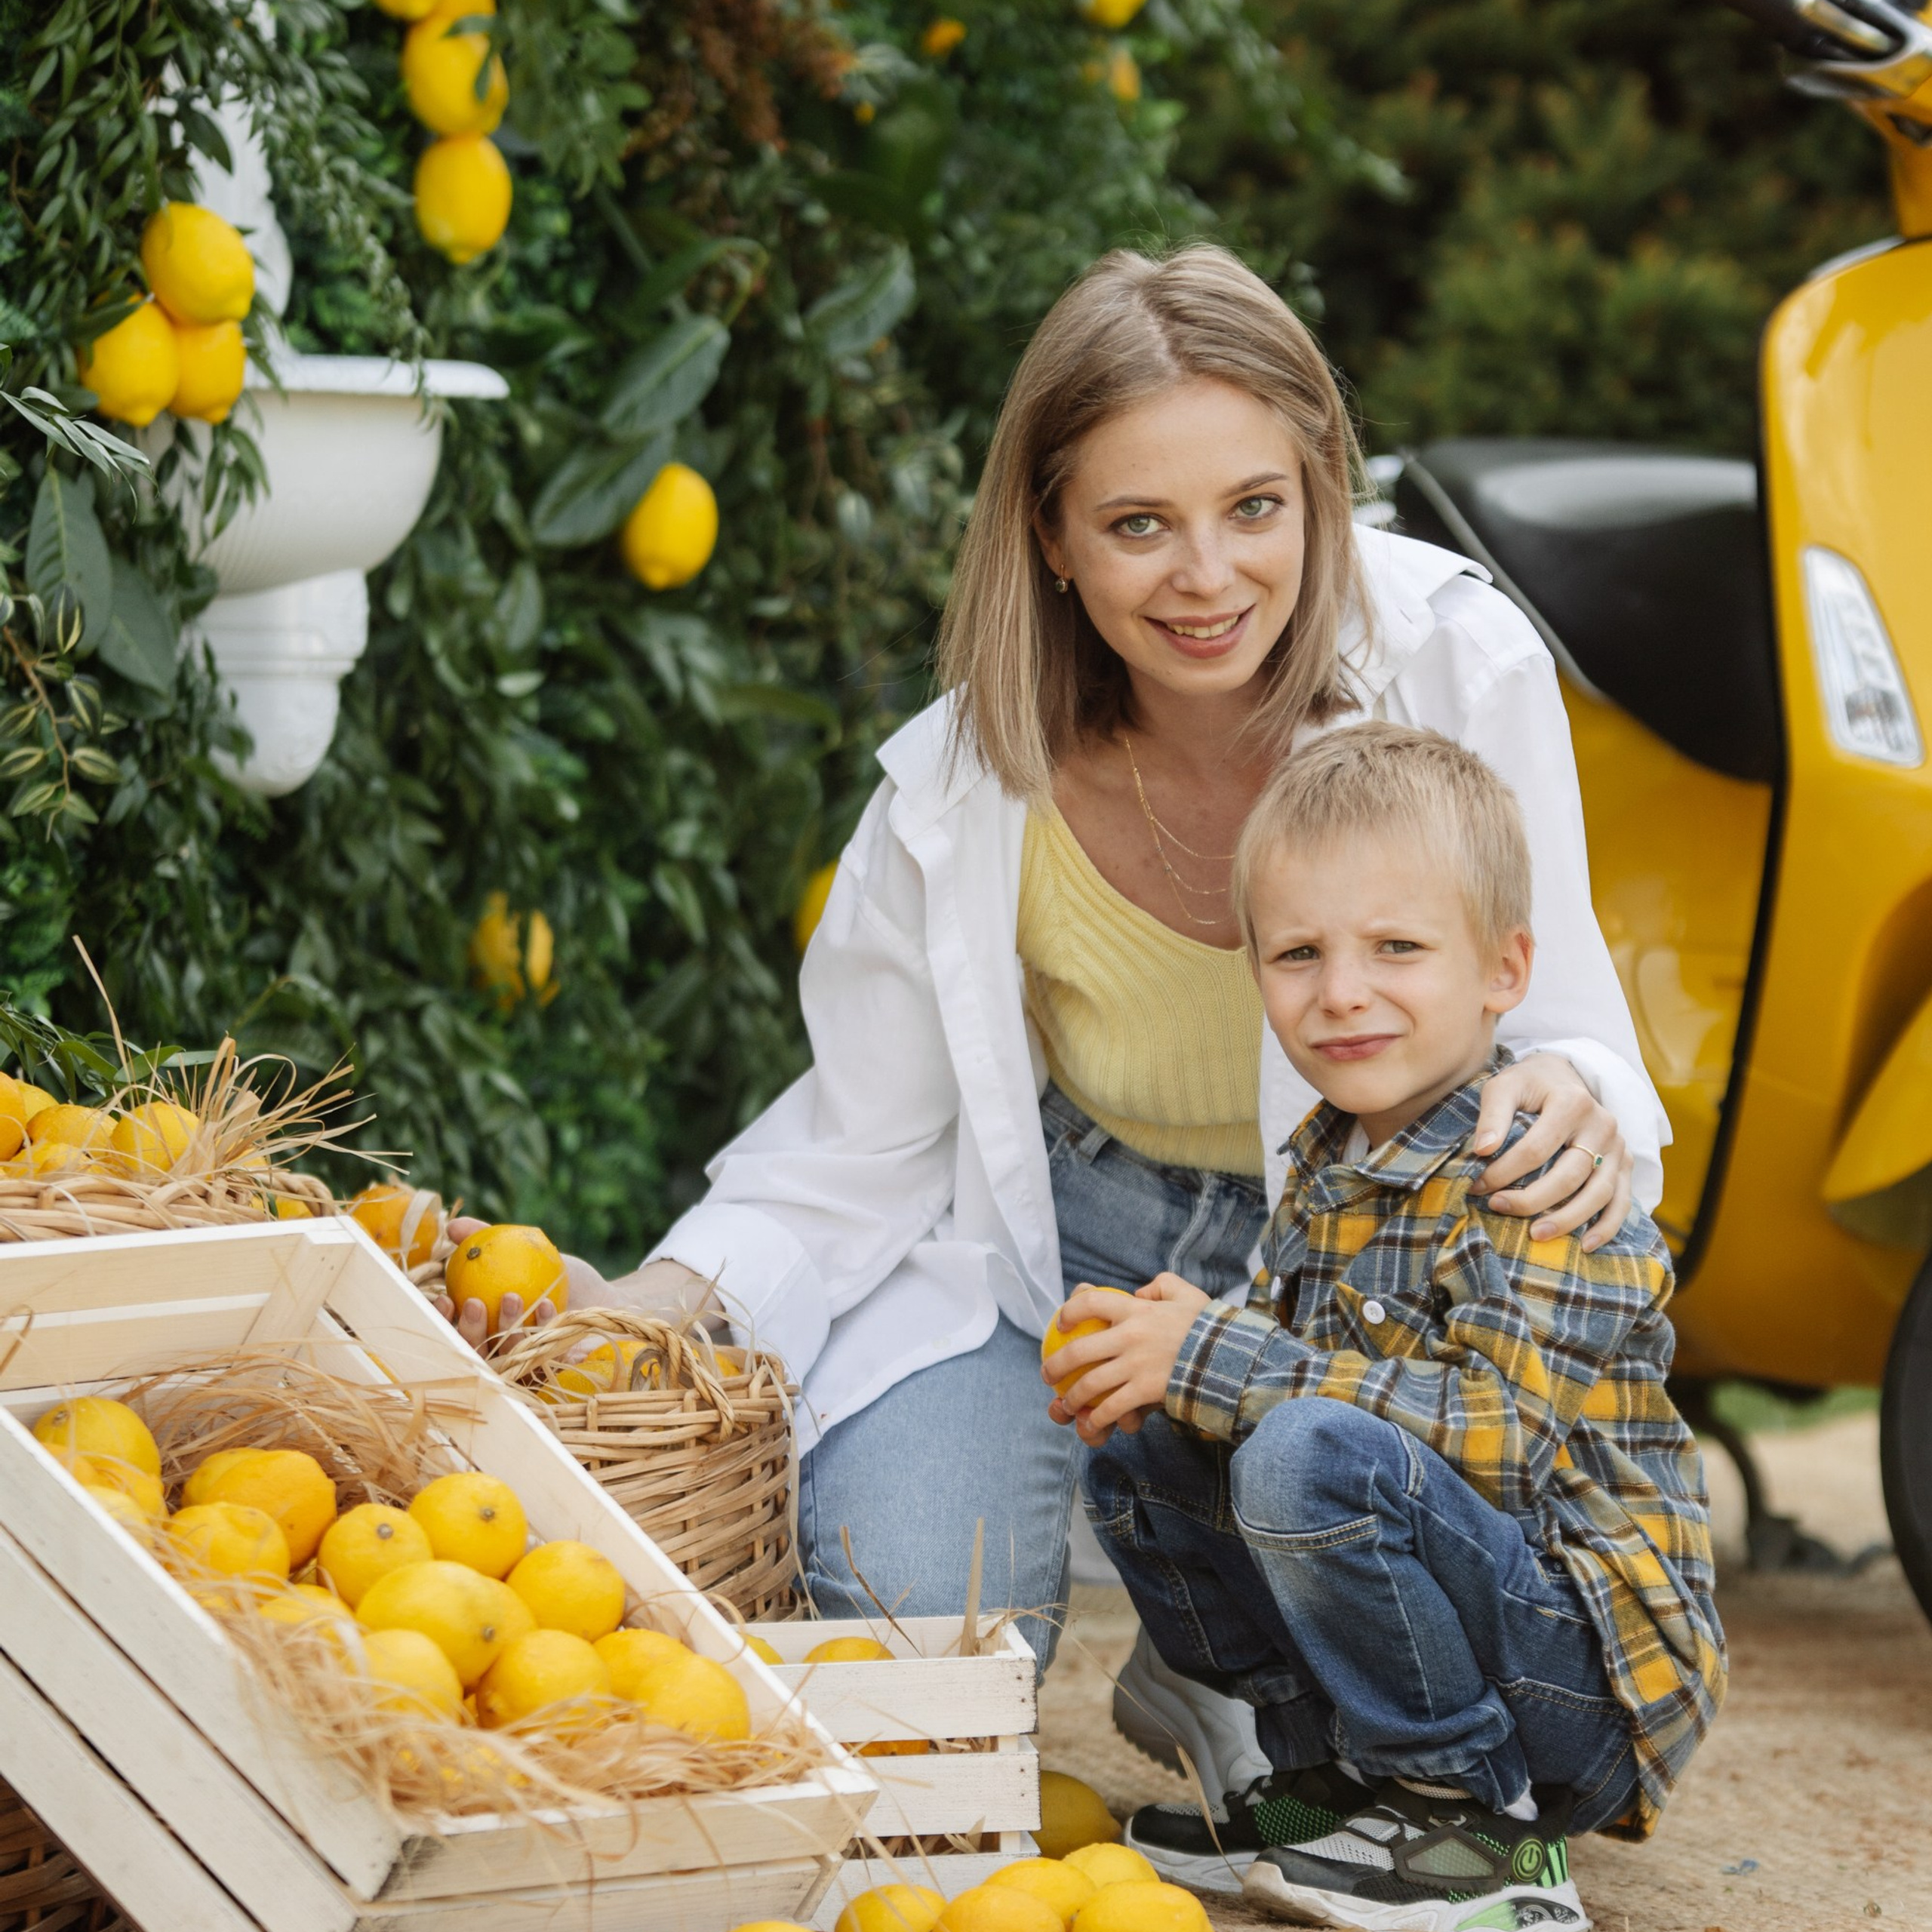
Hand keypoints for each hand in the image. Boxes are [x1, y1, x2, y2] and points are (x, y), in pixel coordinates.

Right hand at [433, 1216, 641, 1353]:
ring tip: (513, 1296)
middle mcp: (501, 1358)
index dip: (442, 1322)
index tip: (443, 1298)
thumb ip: (487, 1239)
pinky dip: (542, 1329)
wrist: (605, 1301)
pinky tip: (546, 1306)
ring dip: (506, 1328)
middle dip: (468, 1331)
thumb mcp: (524, 1252)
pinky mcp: (558, 1373)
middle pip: (474, 1354)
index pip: (453, 1334)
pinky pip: (544, 1355)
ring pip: (506, 1359)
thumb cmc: (559, 1279)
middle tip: (473, 1302)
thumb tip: (452, 1225)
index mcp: (485, 1334)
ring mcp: (528, 1370)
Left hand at [1041, 1274, 1210, 1446]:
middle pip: (1080, 1350)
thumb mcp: (1186, 1293)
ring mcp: (1137, 1365)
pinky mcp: (1146, 1391)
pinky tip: (1091, 1422)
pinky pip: (1113, 1407)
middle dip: (1056, 1365)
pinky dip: (1098, 1417)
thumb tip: (1139, 1293)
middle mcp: (1131, 1336)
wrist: (1231, 1357)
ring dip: (1073, 1397)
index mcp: (1137, 1309)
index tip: (1060, 1321)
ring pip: (1091, 1384)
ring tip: (1066, 1404)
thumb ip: (1160, 1286)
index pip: (1092, 1301)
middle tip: (1048, 1374)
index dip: (1070, 1310)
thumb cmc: (1209, 1326)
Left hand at [1471, 1053, 1631, 1251]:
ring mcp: (1619, 1147)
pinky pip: (1622, 1201)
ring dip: (1567, 1219)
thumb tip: (1482, 1150)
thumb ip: (1492, 1115)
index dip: (1505, 1171)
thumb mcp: (1504, 1086)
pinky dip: (1607, 1227)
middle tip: (1498, 1208)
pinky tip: (1585, 1245)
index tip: (1479, 1186)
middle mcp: (1602, 1124)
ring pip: (1599, 1193)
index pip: (1536, 1149)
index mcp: (1572, 1102)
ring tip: (1535, 1235)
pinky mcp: (1626, 1164)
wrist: (1564, 1076)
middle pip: (1570, 1174)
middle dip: (1532, 1199)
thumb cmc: (1529, 1085)